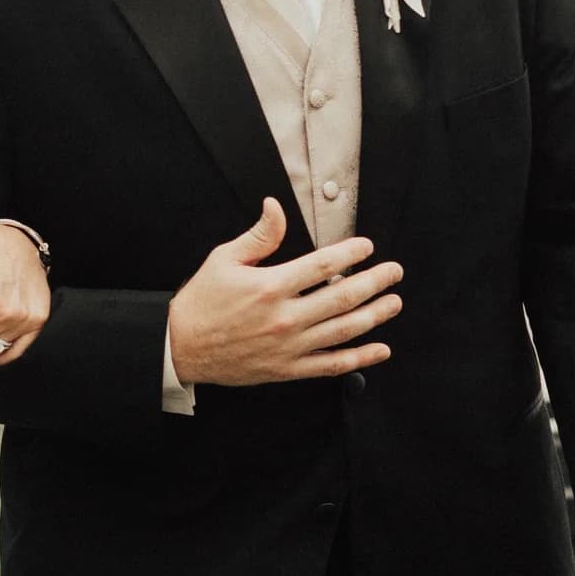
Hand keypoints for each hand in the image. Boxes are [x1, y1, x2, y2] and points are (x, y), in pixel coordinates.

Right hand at [166, 198, 401, 387]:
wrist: (180, 347)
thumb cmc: (202, 302)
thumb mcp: (224, 259)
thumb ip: (259, 235)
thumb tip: (276, 207)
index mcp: (270, 286)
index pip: (322, 266)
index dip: (350, 254)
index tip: (367, 247)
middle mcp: (284, 317)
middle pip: (342, 297)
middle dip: (375, 282)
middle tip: (394, 272)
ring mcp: (289, 346)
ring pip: (343, 330)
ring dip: (375, 316)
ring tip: (393, 303)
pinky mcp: (288, 369)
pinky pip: (332, 365)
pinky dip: (360, 358)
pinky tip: (380, 350)